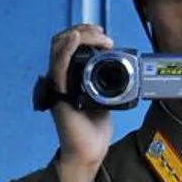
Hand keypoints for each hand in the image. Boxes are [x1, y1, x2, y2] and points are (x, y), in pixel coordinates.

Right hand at [47, 24, 113, 181]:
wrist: (88, 149)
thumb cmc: (94, 127)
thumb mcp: (107, 97)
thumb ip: (108, 82)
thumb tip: (123, 69)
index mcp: (71, 77)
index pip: (70, 46)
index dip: (84, 34)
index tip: (104, 34)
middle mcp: (61, 78)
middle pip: (62, 42)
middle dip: (83, 31)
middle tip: (102, 33)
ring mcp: (58, 85)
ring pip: (58, 49)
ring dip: (78, 36)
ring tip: (98, 36)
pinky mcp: (59, 94)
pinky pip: (58, 67)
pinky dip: (65, 50)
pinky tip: (74, 40)